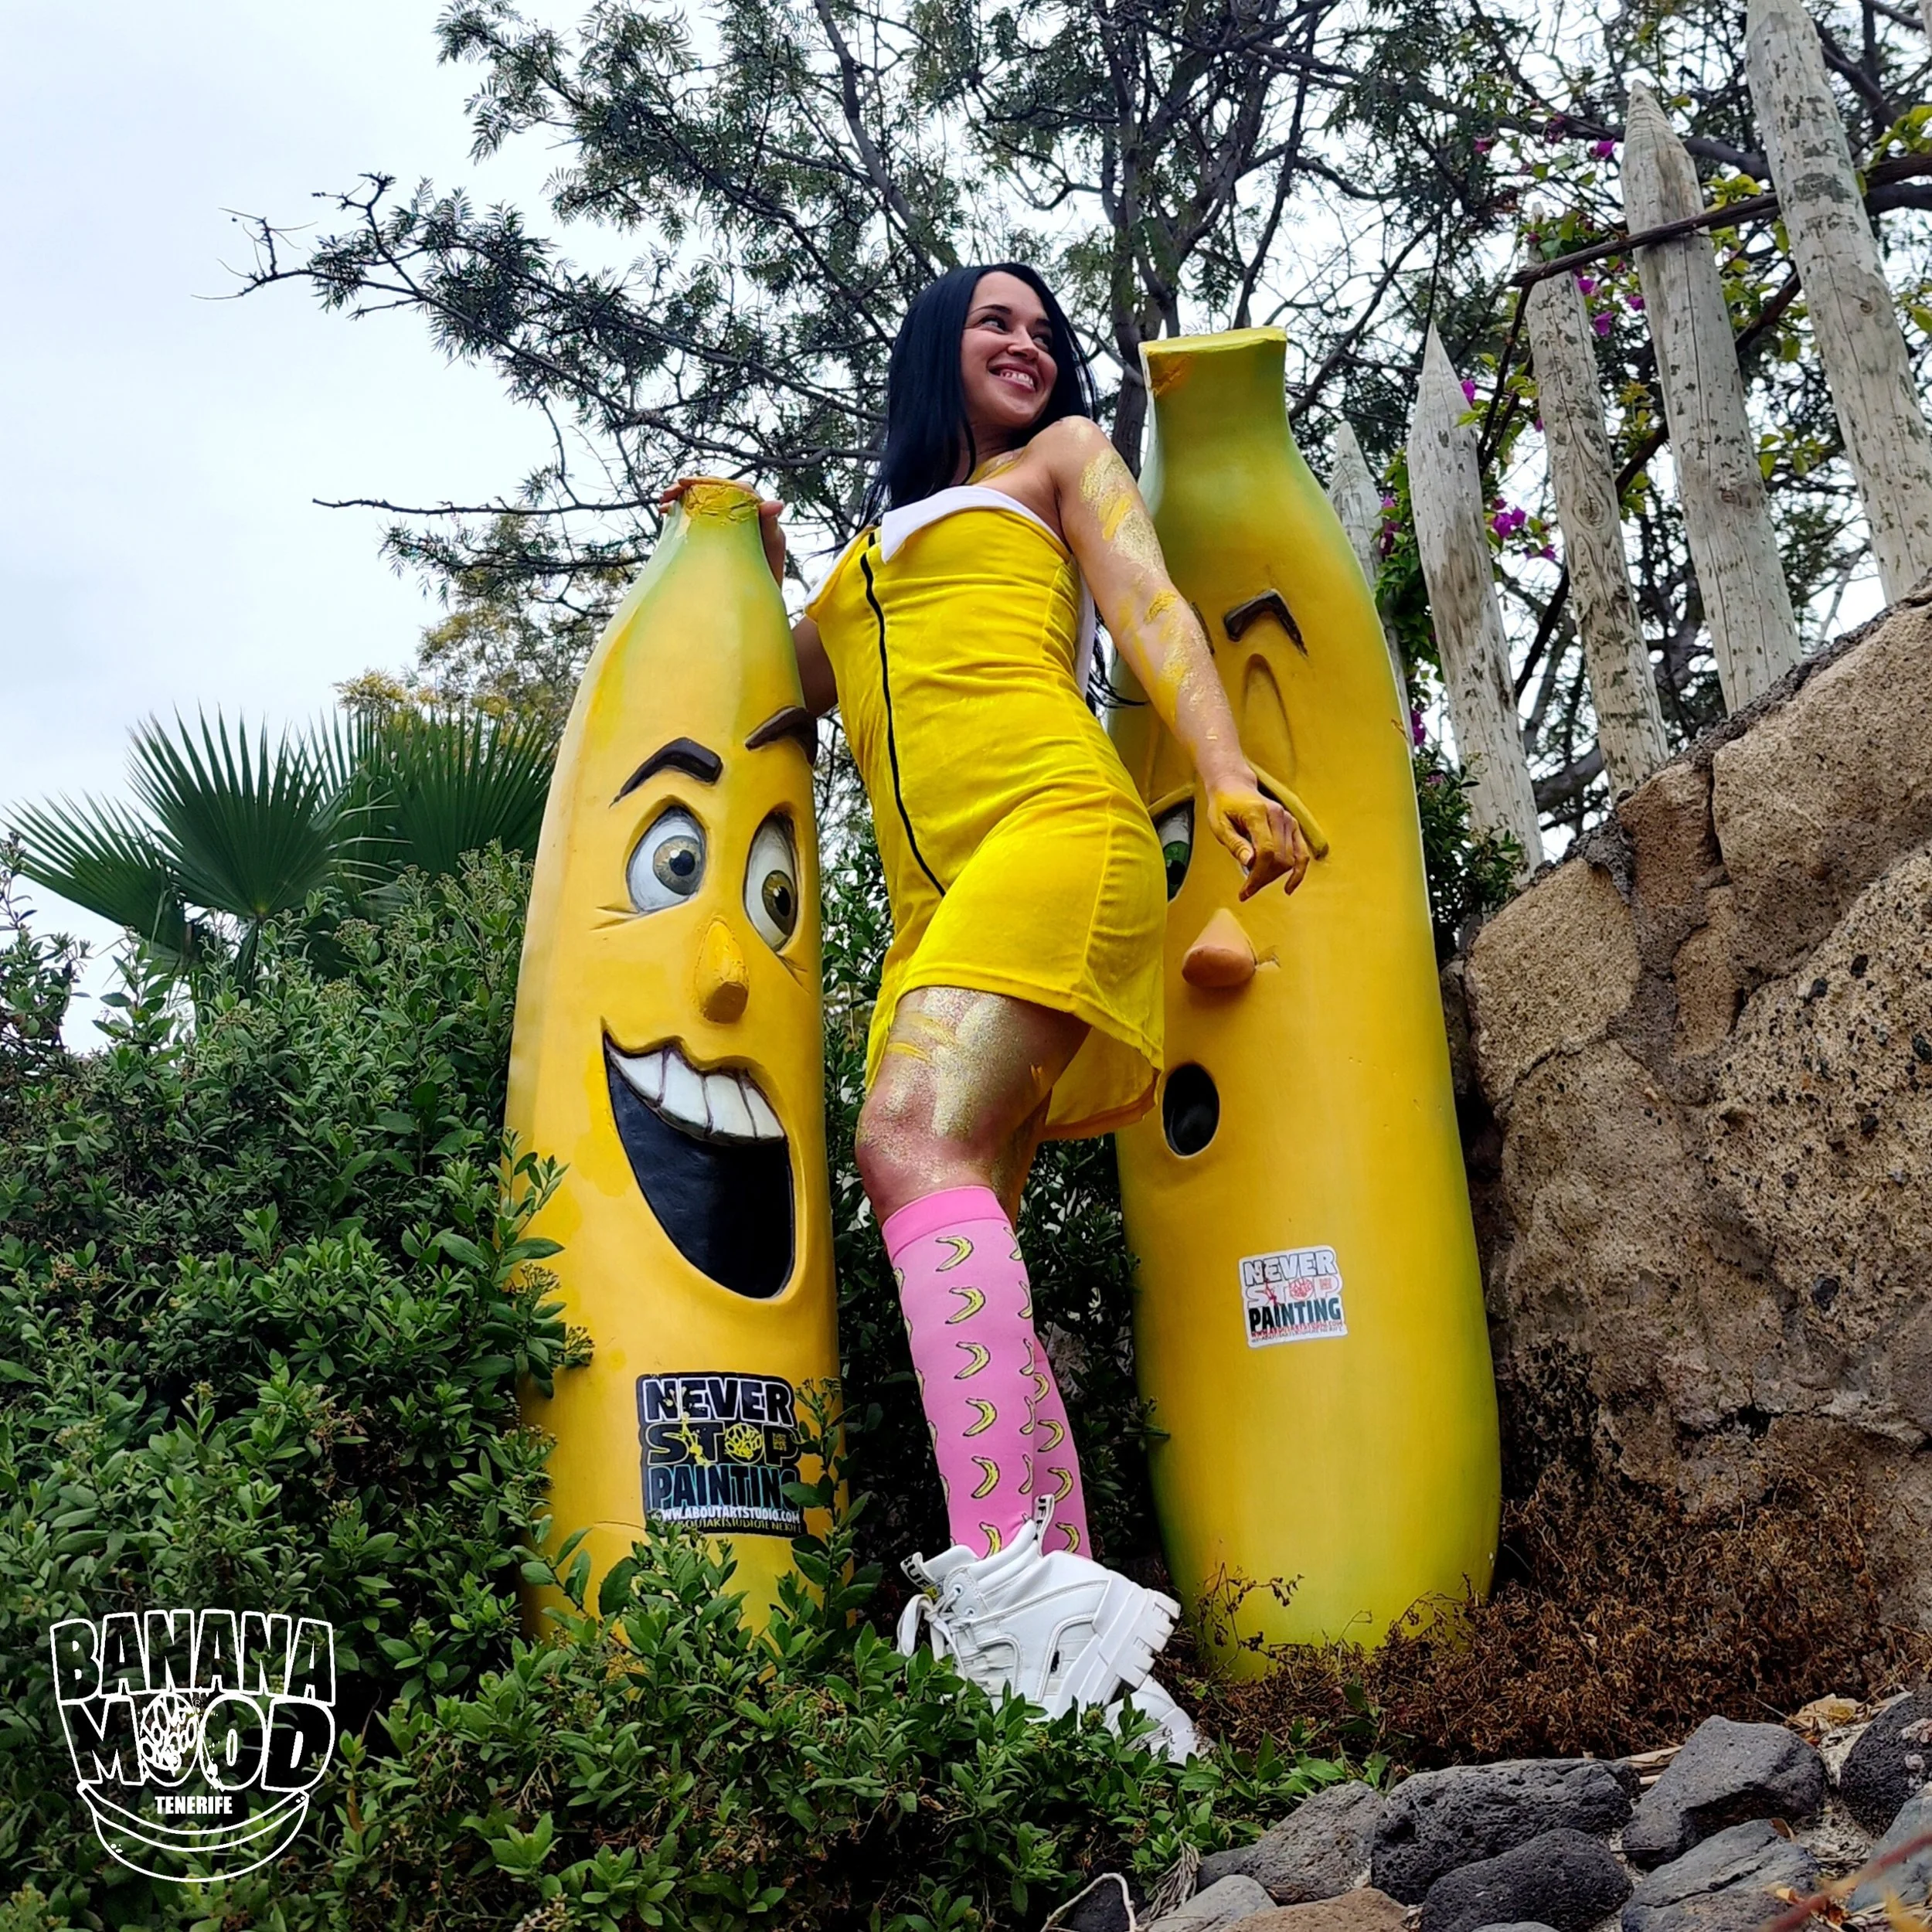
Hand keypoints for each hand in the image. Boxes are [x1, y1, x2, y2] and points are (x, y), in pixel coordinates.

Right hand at [657, 476, 785, 586]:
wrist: (757, 603)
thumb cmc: (769, 580)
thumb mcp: (770, 554)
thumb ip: (771, 528)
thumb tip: (776, 503)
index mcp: (759, 513)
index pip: (734, 489)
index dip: (711, 482)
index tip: (686, 483)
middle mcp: (744, 514)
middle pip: (716, 491)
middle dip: (690, 488)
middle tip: (667, 494)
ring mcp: (728, 524)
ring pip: (704, 502)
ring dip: (683, 498)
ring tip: (663, 504)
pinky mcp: (716, 535)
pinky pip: (699, 516)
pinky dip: (682, 512)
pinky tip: (666, 514)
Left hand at [1202, 766, 1311, 900]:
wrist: (1235, 786)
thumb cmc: (1223, 805)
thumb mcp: (1219, 825)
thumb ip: (1234, 844)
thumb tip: (1249, 863)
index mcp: (1258, 813)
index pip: (1266, 851)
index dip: (1257, 875)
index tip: (1245, 892)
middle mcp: (1279, 815)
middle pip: (1279, 858)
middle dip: (1263, 879)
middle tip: (1246, 890)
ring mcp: (1288, 820)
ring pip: (1290, 859)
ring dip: (1275, 877)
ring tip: (1256, 884)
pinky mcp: (1293, 825)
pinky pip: (1302, 853)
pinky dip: (1298, 871)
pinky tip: (1289, 887)